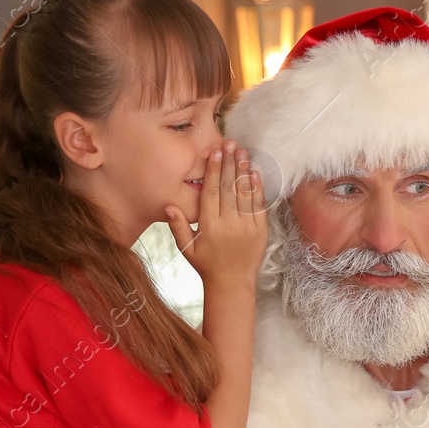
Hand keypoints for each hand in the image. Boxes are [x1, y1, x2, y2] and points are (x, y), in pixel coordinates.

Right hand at [170, 140, 266, 286]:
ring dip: (243, 171)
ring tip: (242, 152)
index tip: (214, 152)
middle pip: (228, 188)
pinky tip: (254, 172)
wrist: (232, 284)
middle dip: (229, 163)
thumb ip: (178, 226)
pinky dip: (257, 188)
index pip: (210, 192)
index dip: (213, 170)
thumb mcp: (186, 248)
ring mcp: (247, 228)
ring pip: (244, 194)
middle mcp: (229, 225)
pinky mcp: (260, 231)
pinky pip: (259, 206)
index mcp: (209, 227)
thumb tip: (167, 205)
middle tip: (230, 143)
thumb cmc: (206, 265)